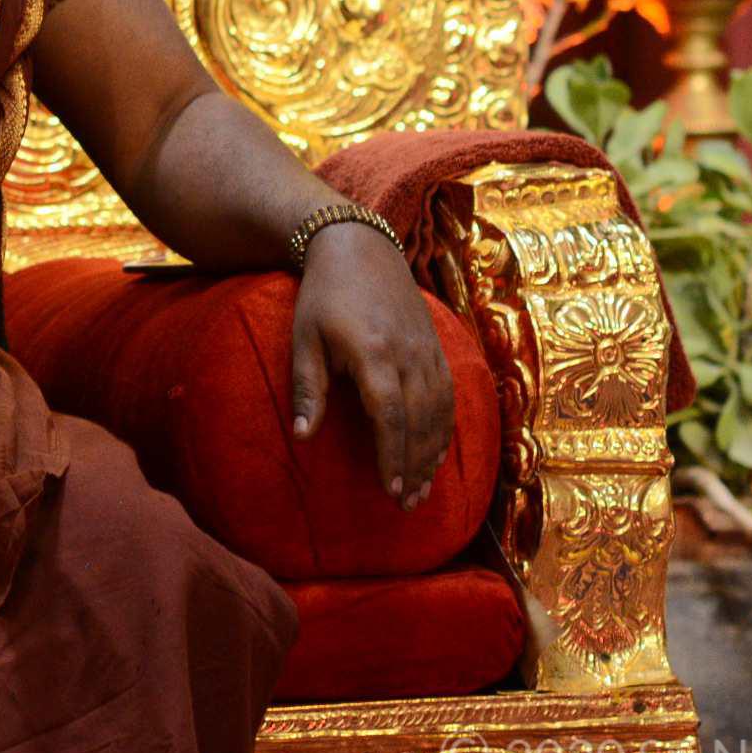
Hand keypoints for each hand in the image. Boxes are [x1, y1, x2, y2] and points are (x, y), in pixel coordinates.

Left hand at [290, 220, 457, 506]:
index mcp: (374, 354)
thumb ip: (307, 388)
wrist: (360, 248)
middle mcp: (409, 355)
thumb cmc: (323, 296)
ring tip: (422, 490)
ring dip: (432, 455)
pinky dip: (445, 429)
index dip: (393, 456)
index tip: (389, 490)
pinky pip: (449, 396)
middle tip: (407, 504)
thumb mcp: (304, 338)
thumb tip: (302, 437)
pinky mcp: (437, 347)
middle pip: (420, 422)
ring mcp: (428, 350)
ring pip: (440, 413)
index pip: (390, 417)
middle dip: (415, 467)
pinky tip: (436, 454)